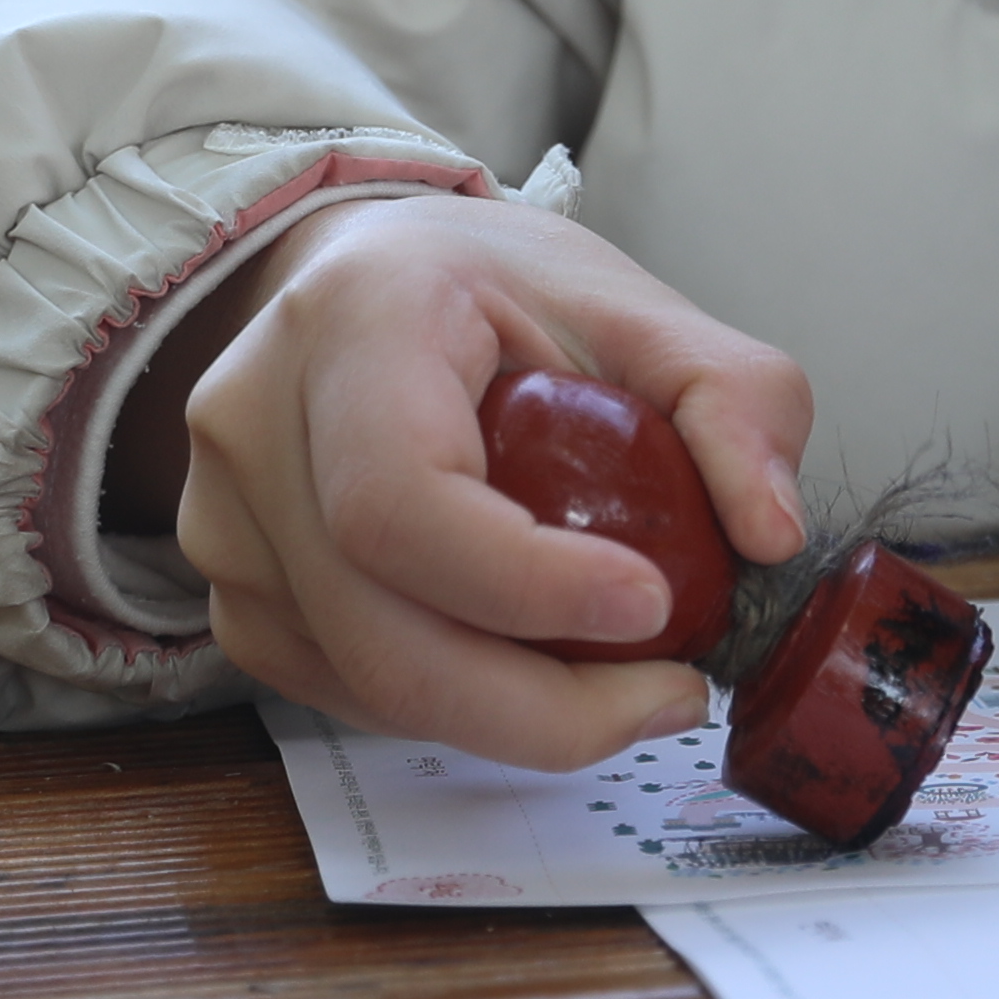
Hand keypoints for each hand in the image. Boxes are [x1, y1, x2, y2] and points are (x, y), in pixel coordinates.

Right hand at [151, 192, 814, 763]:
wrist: (370, 281)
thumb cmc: (493, 291)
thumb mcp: (634, 304)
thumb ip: (733, 395)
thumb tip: (771, 533)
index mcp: (351, 325)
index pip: (400, 498)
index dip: (523, 582)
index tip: (651, 604)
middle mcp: (255, 427)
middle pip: (380, 633)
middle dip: (541, 707)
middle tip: (669, 697)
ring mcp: (227, 524)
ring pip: (367, 684)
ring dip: (512, 717)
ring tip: (625, 681)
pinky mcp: (239, 598)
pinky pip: (351, 694)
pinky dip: (457, 707)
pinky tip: (534, 665)